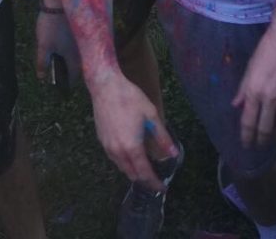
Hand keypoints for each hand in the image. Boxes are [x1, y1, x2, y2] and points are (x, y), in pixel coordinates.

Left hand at [35, 11, 80, 84]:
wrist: (59, 0)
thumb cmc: (51, 25)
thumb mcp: (43, 46)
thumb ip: (42, 63)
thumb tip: (42, 77)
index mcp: (75, 57)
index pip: (74, 76)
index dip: (67, 83)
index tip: (62, 86)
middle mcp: (84, 50)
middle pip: (78, 65)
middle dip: (68, 69)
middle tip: (58, 70)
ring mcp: (85, 39)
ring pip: (79, 53)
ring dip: (70, 57)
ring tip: (57, 55)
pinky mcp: (83, 29)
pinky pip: (80, 43)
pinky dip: (73, 46)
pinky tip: (63, 41)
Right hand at [90, 72, 176, 190]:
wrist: (106, 86)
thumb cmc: (130, 98)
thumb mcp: (151, 115)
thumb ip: (162, 137)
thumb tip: (173, 153)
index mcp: (132, 147)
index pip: (144, 172)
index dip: (154, 183)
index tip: (163, 188)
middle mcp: (118, 152)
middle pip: (132, 174)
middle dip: (144, 179)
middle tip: (155, 178)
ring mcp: (107, 147)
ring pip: (122, 167)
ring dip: (133, 171)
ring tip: (144, 166)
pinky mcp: (101, 141)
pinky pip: (114, 158)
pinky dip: (124, 161)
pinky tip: (130, 153)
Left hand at [233, 21, 275, 147]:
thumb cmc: (268, 48)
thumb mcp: (251, 67)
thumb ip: (244, 89)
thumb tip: (236, 106)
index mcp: (255, 91)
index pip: (249, 123)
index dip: (247, 137)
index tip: (246, 144)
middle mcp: (272, 98)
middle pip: (266, 130)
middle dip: (261, 141)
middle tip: (259, 145)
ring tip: (274, 138)